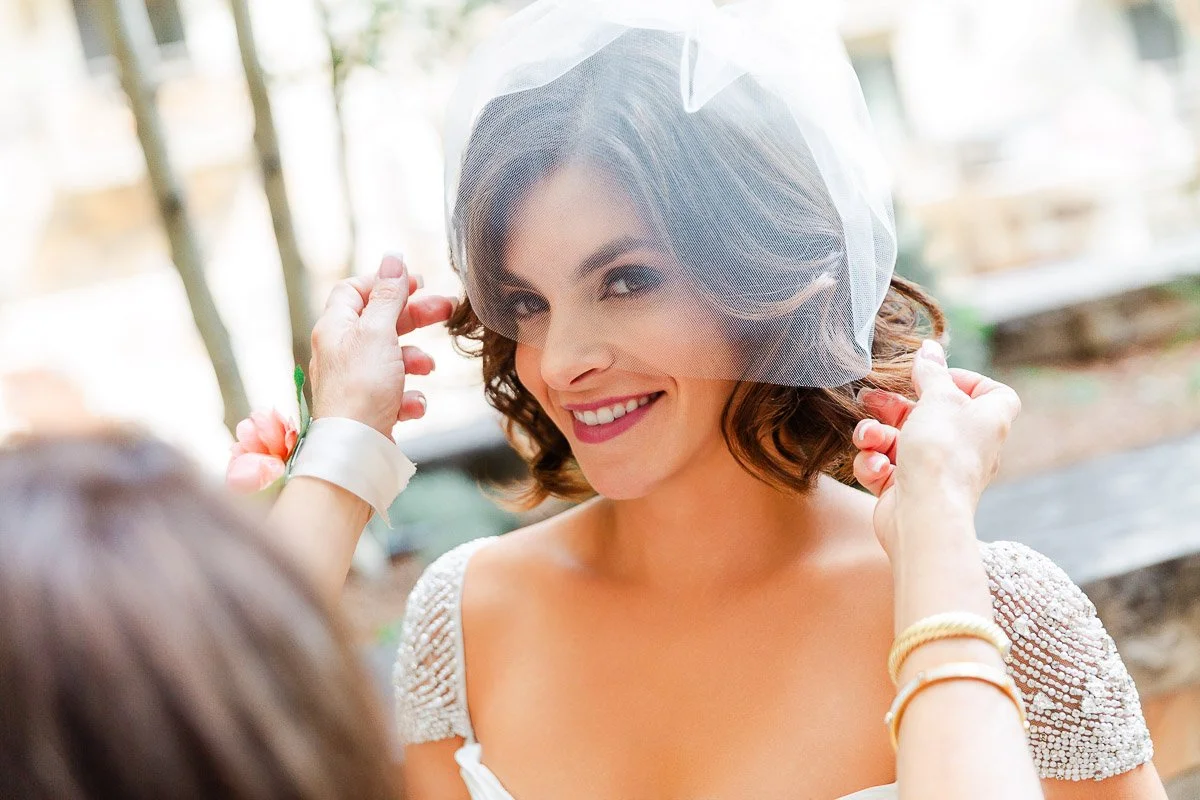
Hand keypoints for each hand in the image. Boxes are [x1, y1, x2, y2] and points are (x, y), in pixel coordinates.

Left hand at [309, 254, 455, 436]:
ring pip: (392, 358)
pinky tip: (412, 404)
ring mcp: (355, 381)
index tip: (416, 283)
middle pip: (380, 321)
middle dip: (414, 317)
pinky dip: (408, 395)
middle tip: (446, 310)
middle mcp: (341, 351)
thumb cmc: (361, 388)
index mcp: (335, 327)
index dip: (385, 283)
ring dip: (415, 360)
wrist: (354, 449)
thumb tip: (393, 258)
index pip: (354, 290)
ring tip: (427, 368)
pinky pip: (395, 392)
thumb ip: (388, 295)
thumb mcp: (378, 332)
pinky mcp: (369, 408)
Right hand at [851, 340, 1021, 558]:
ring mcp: (936, 470)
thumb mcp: (938, 398)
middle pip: (929, 413)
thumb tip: (930, 348)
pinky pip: (887, 466)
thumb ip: (931, 371)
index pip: (989, 393)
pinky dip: (875, 463)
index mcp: (986, 421)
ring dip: (876, 434)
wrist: (924, 514)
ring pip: (899, 439)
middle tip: (872, 398)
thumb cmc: (942, 453)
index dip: (966, 380)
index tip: (937, 377)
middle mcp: (965, 446)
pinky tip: (875, 466)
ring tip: (868, 437)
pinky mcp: (907, 489)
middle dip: (895, 405)